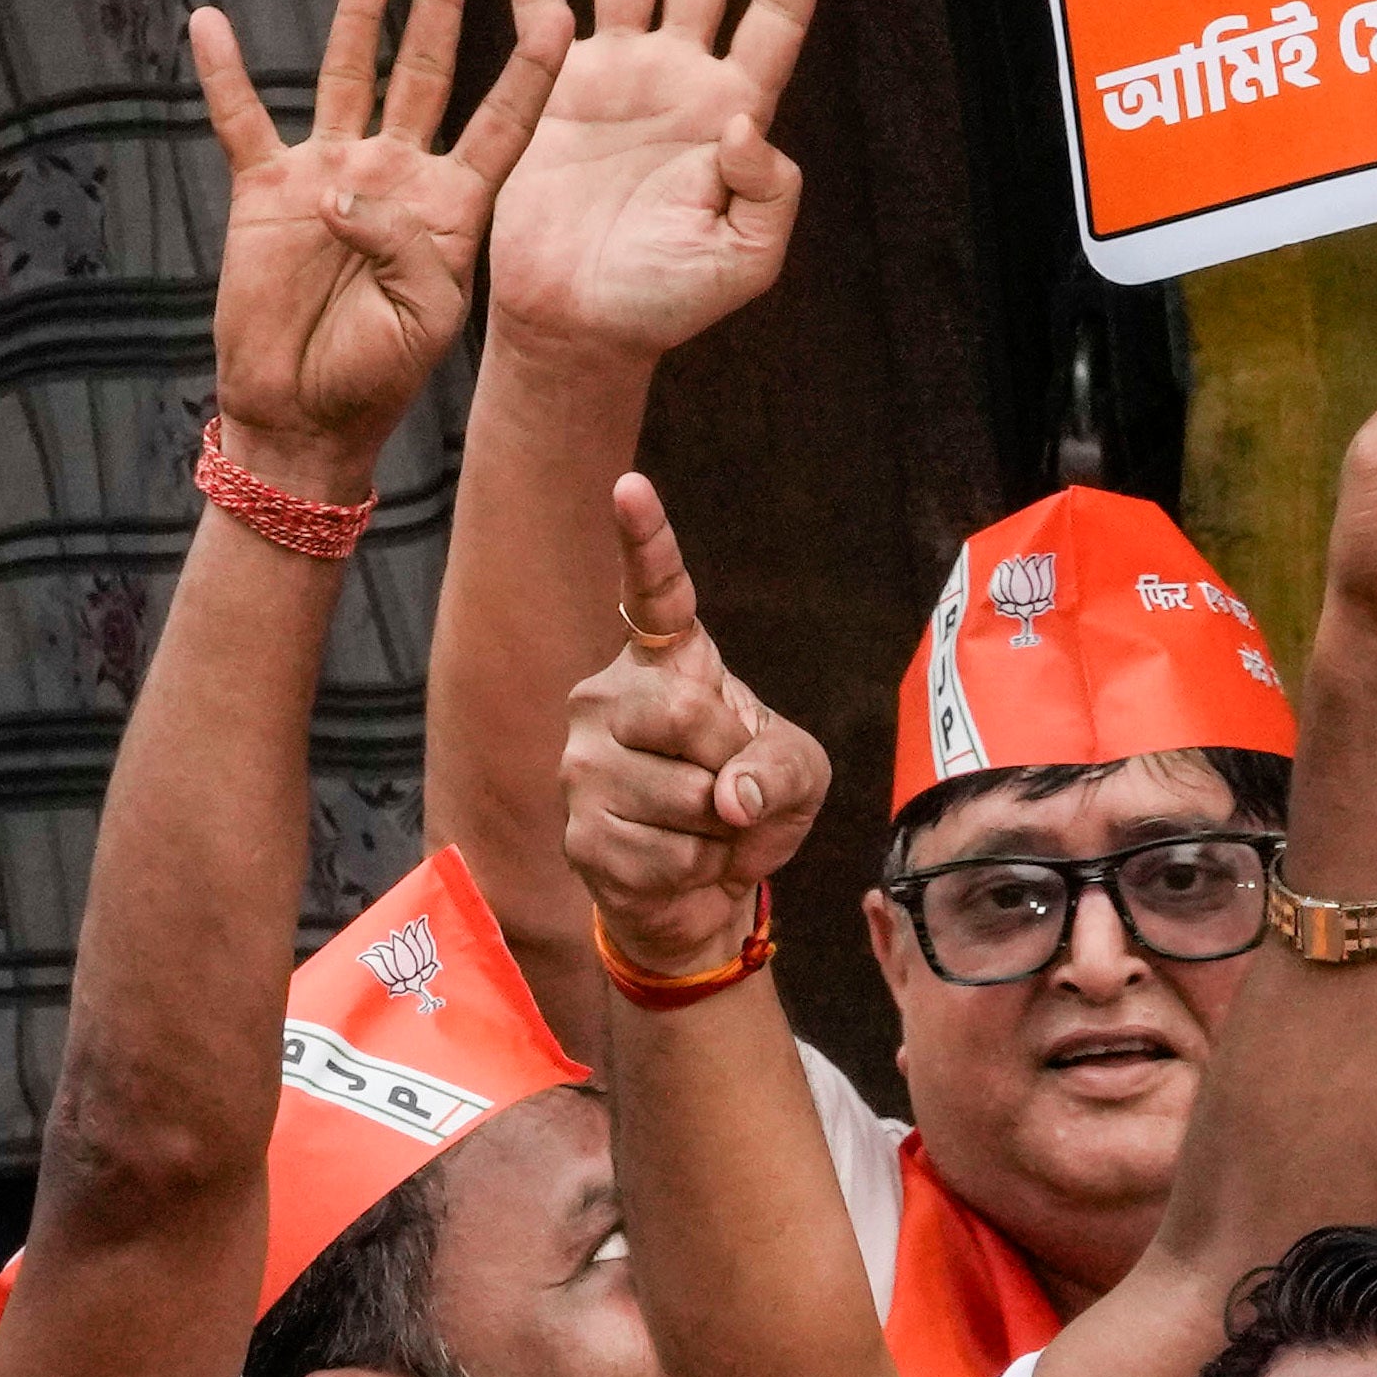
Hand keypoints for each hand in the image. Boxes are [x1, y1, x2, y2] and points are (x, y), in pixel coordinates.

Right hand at [194, 0, 558, 479]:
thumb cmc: (379, 376)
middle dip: (442, 13)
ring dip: (358, 18)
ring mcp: (330, 173)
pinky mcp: (265, 189)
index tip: (559, 14)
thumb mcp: (427, 318)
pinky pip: (241, 119)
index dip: (528, 73)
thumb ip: (406, 246)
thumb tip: (342, 188)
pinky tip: (208, 22)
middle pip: (426, 75)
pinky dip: (224, 74)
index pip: (503, 124)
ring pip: (346, 76)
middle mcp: (397, 175)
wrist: (304, 414)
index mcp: (454, 206)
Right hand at [484, 0, 840, 358]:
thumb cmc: (666, 299)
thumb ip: (766, 190)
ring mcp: (617, 76)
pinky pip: (538, 7)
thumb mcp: (743, 259)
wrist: (579, 322)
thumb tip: (745, 120)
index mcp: (735, 112)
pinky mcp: (554, 87)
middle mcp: (680, 79)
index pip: (776, 19)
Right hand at [559, 474, 829, 968]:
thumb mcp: (799, 773)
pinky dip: (695, 872)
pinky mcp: (577, 830)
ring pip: (681, 798)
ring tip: (705, 831)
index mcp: (666, 662)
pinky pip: (663, 855)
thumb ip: (781, 769)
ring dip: (719, 833)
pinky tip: (678, 864)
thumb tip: (728, 797)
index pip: (655, 592)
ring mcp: (582, 763)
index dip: (647, 541)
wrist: (704, 890)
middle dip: (734, 766)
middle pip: (685, 717)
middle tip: (731, 789)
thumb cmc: (751, 805)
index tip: (630, 486)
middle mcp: (608, 698)